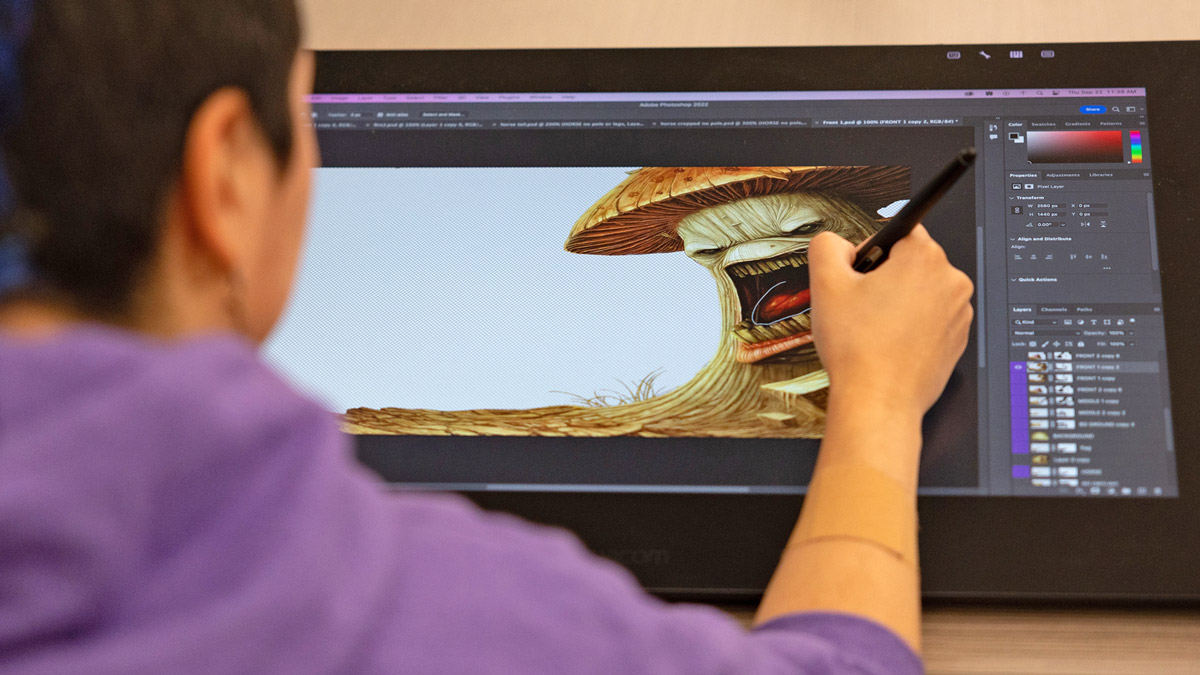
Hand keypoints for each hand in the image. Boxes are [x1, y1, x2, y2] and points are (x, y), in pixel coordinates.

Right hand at [807, 225, 973, 417]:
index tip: (860, 277)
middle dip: (884, 279)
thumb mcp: (825, 283)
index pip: (899, 231)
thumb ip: (827, 245)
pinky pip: (931, 320)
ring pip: (921, 293)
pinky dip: (911, 327)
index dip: (871, 252)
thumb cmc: (858, 349)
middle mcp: (951, 281)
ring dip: (898, 304)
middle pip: (911, 263)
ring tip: (874, 330)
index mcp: (924, 258)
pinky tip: (889, 344)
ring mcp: (958, 313)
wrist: (878, 401)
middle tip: (860, 307)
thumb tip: (837, 243)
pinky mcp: (957, 339)